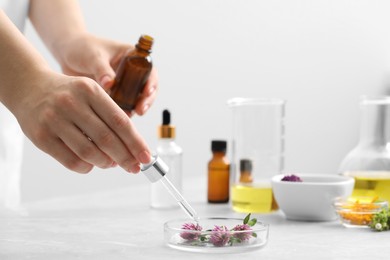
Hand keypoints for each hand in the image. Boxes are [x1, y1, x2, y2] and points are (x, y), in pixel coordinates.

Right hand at [13, 69, 150, 172]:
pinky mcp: (41, 136)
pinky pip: (71, 161)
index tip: (146, 157)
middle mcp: (72, 103)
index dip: (136, 143)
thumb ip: (109, 117)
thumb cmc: (68, 95)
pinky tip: (92, 164)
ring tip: (111, 163)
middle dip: (125, 157)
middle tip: (134, 167)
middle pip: (107, 139)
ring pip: (89, 152)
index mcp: (90, 90)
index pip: (120, 122)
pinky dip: (87, 167)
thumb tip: (131, 149)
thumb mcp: (91, 94)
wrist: (29, 88)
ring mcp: (54, 119)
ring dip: (106, 163)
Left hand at [53, 34, 157, 115]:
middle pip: (146, 89)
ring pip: (135, 100)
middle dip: (145, 101)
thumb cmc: (81, 47)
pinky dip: (120, 113)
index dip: (151, 83)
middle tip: (140, 110)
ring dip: (133, 109)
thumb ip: (102, 69)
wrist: (66, 54)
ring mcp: (123, 85)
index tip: (147, 93)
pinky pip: (121, 106)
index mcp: (133, 56)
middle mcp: (131, 72)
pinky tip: (115, 120)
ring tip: (127, 117)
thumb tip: (110, 84)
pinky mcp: (113, 95)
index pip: (150, 71)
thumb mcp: (93, 56)